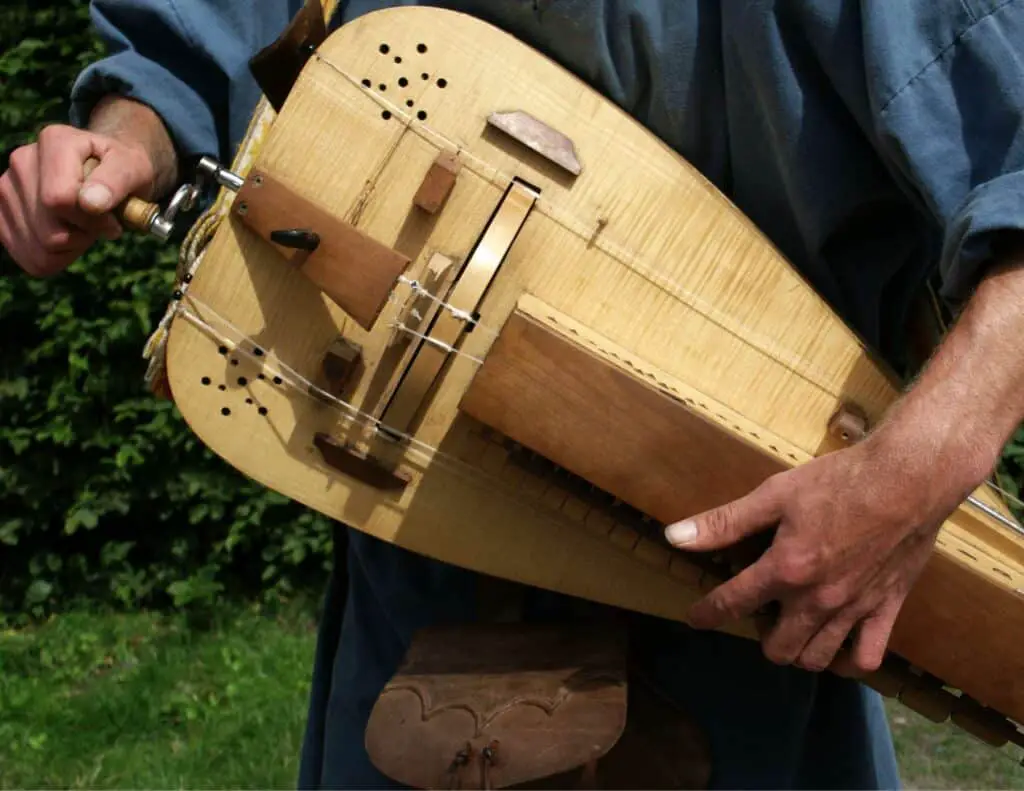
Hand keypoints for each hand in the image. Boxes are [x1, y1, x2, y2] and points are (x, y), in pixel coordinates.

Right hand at [0, 123, 157, 276]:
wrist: (106, 172)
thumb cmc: (122, 171)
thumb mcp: (134, 168)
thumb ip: (117, 181)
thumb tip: (91, 202)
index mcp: (55, 141)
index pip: (59, 199)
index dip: (91, 221)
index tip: (113, 220)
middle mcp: (22, 160)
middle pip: (49, 230)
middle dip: (83, 236)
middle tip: (99, 222)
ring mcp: (7, 187)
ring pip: (40, 249)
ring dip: (72, 247)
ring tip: (83, 225)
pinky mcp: (2, 214)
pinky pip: (30, 258)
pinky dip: (56, 257)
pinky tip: (68, 236)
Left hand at [663, 424, 984, 675]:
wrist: (908, 479)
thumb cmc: (840, 481)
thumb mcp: (775, 494)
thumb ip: (725, 522)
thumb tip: (674, 536)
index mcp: (786, 569)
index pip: (733, 603)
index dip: (708, 614)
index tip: (696, 619)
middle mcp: (817, 599)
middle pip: (778, 648)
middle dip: (761, 637)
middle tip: (760, 614)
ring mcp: (854, 609)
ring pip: (817, 659)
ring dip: (799, 651)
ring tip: (793, 628)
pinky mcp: (887, 608)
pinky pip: (867, 656)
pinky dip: (849, 660)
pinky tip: (839, 646)